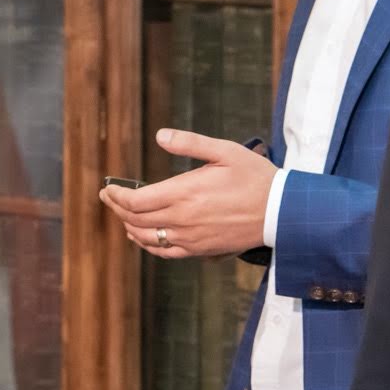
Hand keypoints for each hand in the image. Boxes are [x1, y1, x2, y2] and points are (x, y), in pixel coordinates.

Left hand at [98, 129, 275, 258]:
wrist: (280, 211)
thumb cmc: (255, 178)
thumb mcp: (226, 151)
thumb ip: (191, 144)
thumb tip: (160, 136)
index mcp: (185, 193)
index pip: (135, 201)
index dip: (116, 196)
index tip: (109, 189)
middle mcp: (183, 219)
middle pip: (135, 220)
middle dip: (117, 209)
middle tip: (111, 198)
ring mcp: (191, 237)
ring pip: (146, 238)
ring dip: (129, 227)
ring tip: (124, 216)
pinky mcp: (201, 249)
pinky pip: (165, 252)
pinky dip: (148, 245)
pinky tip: (143, 237)